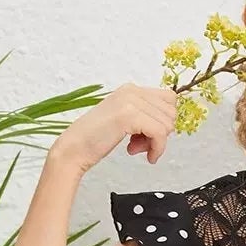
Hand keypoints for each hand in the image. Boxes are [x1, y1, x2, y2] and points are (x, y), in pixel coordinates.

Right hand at [51, 82, 178, 174]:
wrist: (75, 148)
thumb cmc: (98, 139)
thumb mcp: (125, 120)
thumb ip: (144, 115)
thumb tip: (170, 122)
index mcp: (131, 89)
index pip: (169, 100)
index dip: (163, 121)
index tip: (148, 135)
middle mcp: (131, 90)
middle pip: (171, 112)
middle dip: (161, 134)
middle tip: (140, 145)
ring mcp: (130, 101)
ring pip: (167, 124)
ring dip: (156, 143)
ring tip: (136, 148)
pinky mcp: (129, 116)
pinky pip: (160, 134)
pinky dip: (157, 149)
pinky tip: (144, 156)